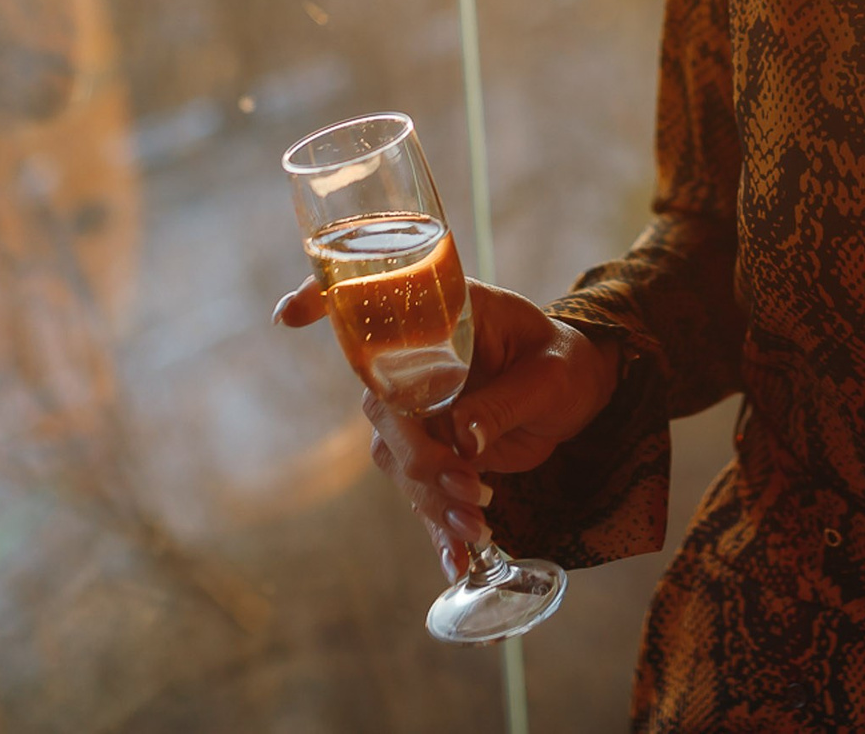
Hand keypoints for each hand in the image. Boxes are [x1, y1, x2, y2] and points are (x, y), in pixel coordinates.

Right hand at [273, 275, 620, 577]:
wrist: (576, 392)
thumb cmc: (562, 365)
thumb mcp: (550, 377)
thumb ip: (504, 402)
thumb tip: (462, 438)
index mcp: (444, 317)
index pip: (372, 303)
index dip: (324, 301)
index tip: (288, 314)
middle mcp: (415, 361)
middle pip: (384, 409)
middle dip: (419, 457)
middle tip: (470, 489)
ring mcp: (415, 409)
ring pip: (399, 461)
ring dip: (433, 502)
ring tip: (478, 532)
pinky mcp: (428, 452)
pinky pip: (420, 494)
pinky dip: (438, 532)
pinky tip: (455, 564)